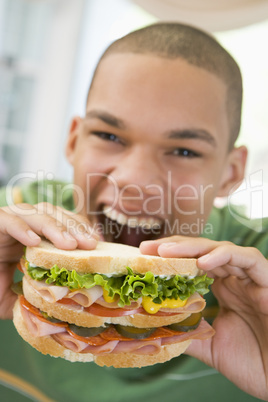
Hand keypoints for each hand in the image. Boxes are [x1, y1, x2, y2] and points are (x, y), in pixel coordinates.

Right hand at [0, 202, 97, 319]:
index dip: (81, 230)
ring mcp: (9, 220)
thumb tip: (54, 313)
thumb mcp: (11, 295)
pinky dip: (21, 229)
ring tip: (70, 245)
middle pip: (56, 215)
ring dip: (55, 227)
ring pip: (37, 213)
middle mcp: (25, 222)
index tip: (97, 245)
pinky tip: (34, 242)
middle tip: (90, 245)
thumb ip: (29, 299)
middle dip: (74, 228)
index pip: (65, 223)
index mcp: (35, 234)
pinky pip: (8, 220)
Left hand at [140, 236, 267, 400]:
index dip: (172, 258)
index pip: (195, 263)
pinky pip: (248, 259)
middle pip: (204, 251)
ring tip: (166, 252)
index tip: (145, 258)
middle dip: (175, 247)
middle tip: (147, 248)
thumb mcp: (212, 347)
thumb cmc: (255, 363)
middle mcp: (236, 279)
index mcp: (224, 289)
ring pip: (222, 249)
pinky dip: (224, 256)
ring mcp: (252, 279)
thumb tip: (159, 329)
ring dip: (193, 247)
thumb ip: (190, 334)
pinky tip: (202, 262)